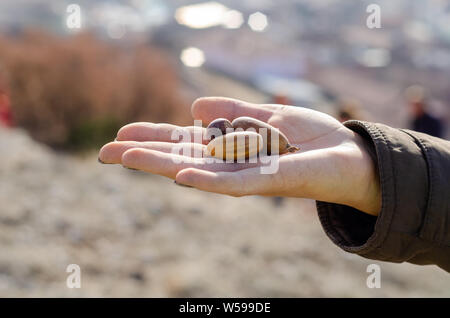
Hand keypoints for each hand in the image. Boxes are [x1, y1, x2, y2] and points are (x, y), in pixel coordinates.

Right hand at [99, 97, 380, 215]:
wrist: (351, 154)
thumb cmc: (311, 137)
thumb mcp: (268, 116)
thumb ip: (233, 113)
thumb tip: (193, 110)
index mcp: (231, 147)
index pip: (184, 143)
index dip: (154, 139)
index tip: (122, 136)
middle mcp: (232, 164)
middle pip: (181, 159)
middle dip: (144, 155)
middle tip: (105, 153)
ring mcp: (247, 176)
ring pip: (197, 172)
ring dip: (162, 166)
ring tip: (126, 158)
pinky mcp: (269, 182)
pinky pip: (234, 183)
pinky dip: (207, 179)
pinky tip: (181, 175)